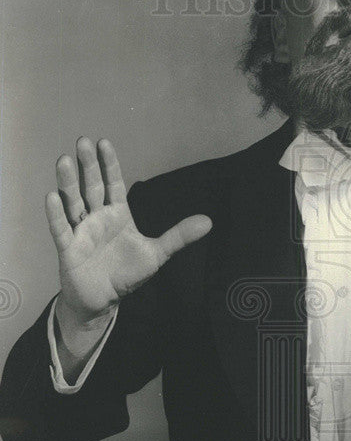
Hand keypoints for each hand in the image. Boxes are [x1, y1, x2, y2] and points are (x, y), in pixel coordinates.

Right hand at [47, 137, 211, 323]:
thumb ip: (179, 236)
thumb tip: (209, 222)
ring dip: (68, 182)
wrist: (104, 299)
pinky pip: (60, 227)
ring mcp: (81, 230)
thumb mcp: (157, 253)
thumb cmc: (127, 273)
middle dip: (88, 165)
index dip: (110, 164)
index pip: (114, 183)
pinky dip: (55, 213)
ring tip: (63, 160)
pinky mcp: (68, 247)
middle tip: (83, 141)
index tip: (104, 142)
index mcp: (118, 214)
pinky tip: (51, 196)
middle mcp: (97, 217)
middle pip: (92, 186)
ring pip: (73, 201)